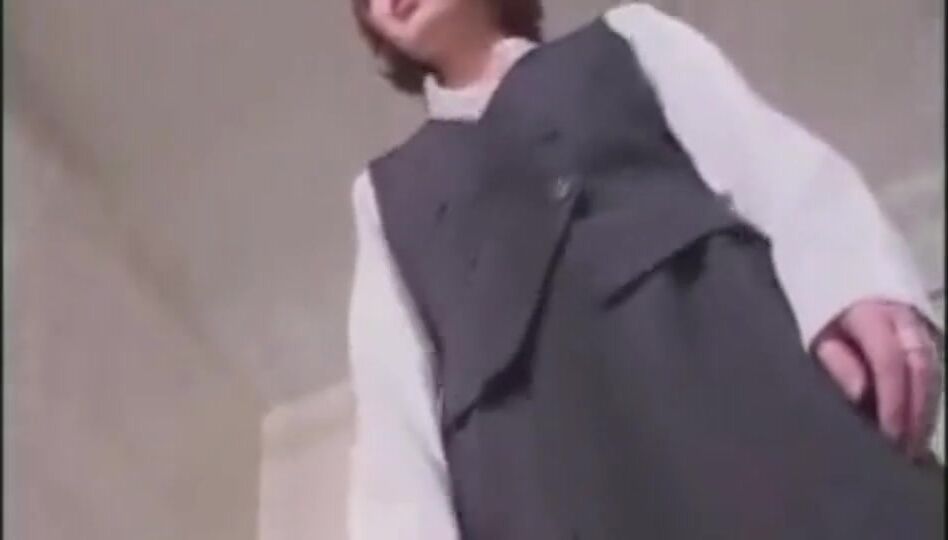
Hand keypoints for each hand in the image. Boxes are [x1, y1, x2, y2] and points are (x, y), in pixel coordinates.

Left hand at [813, 299, 942, 458]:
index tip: (887, 436)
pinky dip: (928, 398)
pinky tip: (918, 425)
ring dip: (927, 410)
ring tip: (914, 446)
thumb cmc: (820, 316)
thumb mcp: (815, 337)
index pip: (889, 361)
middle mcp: (903, 316)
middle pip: (921, 367)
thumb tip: (860, 393)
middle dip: (917, 412)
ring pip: (934, 369)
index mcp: (870, 313)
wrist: (833, 277)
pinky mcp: (926, 333)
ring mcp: (919, 323)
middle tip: (905, 450)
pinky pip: (935, 367)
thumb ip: (835, 362)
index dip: (892, 400)